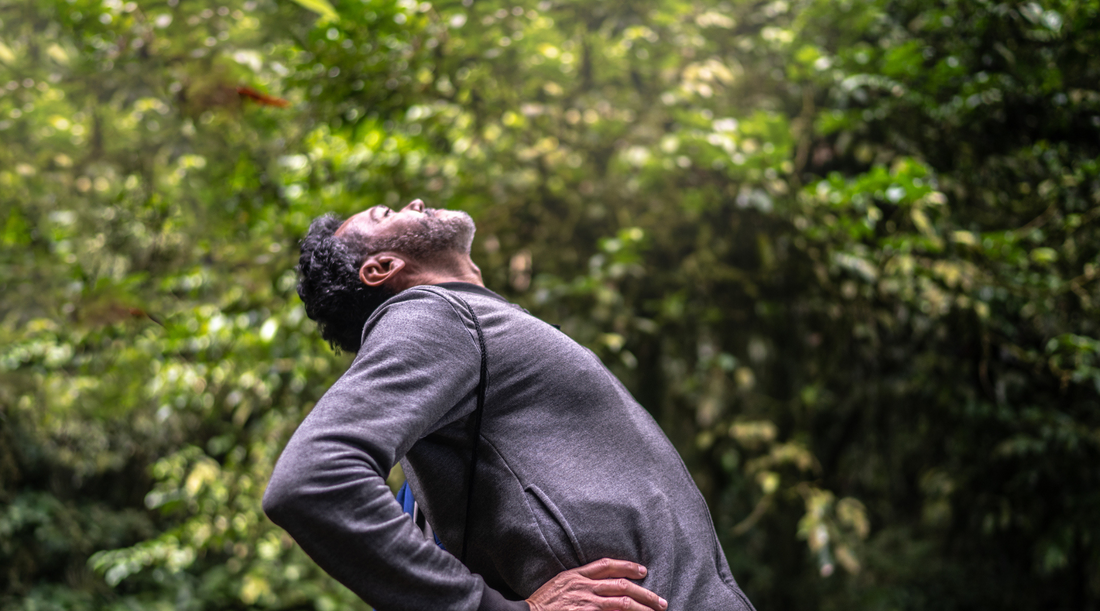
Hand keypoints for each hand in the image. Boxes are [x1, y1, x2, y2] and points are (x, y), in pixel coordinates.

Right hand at [526, 558, 667, 610]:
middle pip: (621, 585)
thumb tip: (601, 585)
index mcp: (576, 574)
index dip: (627, 566)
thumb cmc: (541, 603)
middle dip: (644, 593)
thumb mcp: (560, 583)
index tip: (643, 570)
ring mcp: (585, 602)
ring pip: (621, 602)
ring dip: (642, 607)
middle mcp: (583, 586)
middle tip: (660, 601)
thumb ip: (579, 581)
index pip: (607, 565)